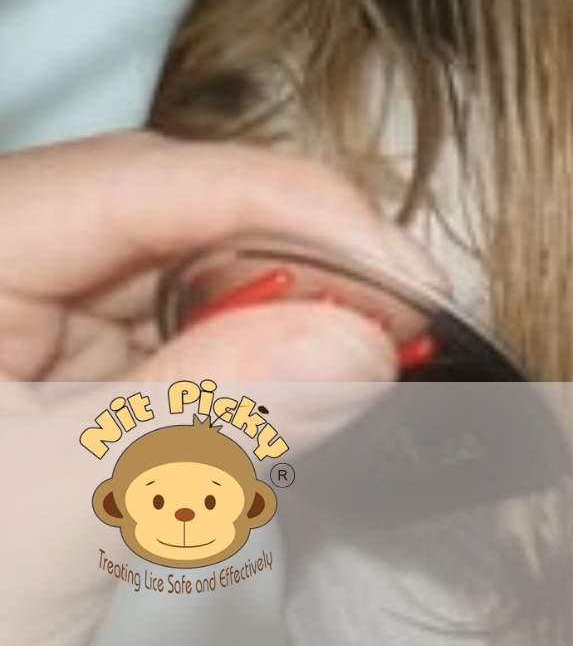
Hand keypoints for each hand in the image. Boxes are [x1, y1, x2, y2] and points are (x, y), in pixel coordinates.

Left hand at [0, 131, 441, 644]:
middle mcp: (5, 267)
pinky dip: (271, 357)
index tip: (398, 264)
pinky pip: (198, 337)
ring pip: (199, 273)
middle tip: (407, 312)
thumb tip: (353, 339)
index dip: (285, 205)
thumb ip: (200, 416)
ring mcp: (43, 322)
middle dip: (305, 257)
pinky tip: (325, 370)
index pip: (136, 184)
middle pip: (179, 214)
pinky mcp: (86, 377)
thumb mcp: (49, 514)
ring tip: (379, 345)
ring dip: (299, 308)